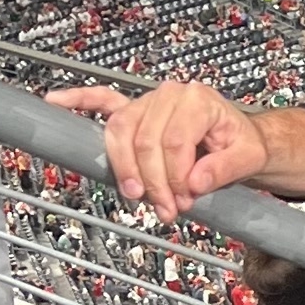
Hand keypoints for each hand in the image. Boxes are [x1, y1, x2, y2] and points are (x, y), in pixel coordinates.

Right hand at [51, 77, 280, 224]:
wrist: (239, 139)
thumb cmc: (240, 144)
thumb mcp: (248, 157)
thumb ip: (224, 169)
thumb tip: (194, 182)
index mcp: (198, 100)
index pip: (174, 142)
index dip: (175, 178)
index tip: (181, 201)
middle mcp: (169, 95)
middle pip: (145, 141)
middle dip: (152, 181)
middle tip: (164, 209)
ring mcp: (147, 102)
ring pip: (120, 132)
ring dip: (125, 168)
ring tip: (136, 194)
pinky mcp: (133, 111)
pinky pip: (101, 100)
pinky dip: (78, 100)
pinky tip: (56, 101)